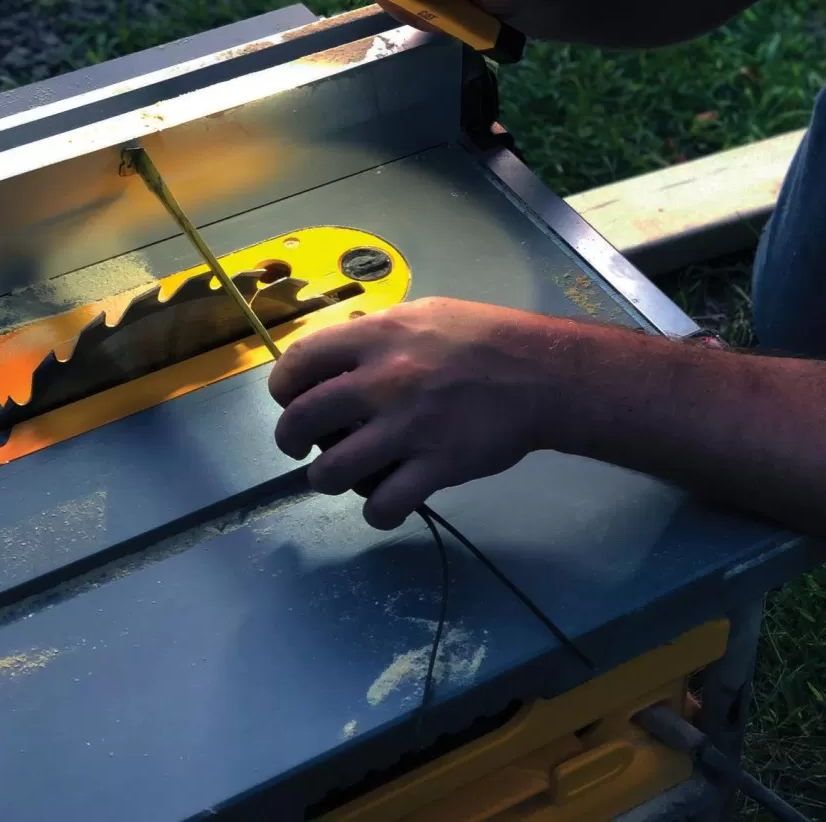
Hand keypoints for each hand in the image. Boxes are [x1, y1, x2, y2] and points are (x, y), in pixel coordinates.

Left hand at [269, 297, 576, 528]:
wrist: (542, 373)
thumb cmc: (485, 337)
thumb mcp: (426, 314)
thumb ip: (379, 333)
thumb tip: (341, 347)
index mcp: (378, 337)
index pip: (298, 362)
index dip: (283, 386)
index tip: (291, 398)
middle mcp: (383, 381)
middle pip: (300, 420)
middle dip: (289, 440)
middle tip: (301, 446)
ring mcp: (408, 427)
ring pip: (330, 471)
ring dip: (325, 479)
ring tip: (339, 475)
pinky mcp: (436, 466)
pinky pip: (383, 505)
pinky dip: (377, 511)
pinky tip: (385, 502)